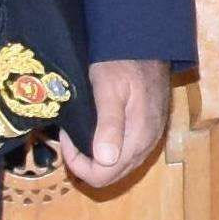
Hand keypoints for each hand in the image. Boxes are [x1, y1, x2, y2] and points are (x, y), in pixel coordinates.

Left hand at [60, 57, 175, 192]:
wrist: (147, 43)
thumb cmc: (122, 62)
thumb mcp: (109, 88)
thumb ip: (109, 124)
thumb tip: (105, 160)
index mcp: (137, 138)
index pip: (103, 175)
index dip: (78, 164)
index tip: (67, 137)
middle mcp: (147, 145)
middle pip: (112, 176)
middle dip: (85, 163)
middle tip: (70, 135)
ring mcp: (151, 139)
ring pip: (120, 167)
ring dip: (96, 158)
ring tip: (81, 131)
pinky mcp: (151, 131)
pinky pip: (127, 155)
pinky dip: (109, 151)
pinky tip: (97, 131)